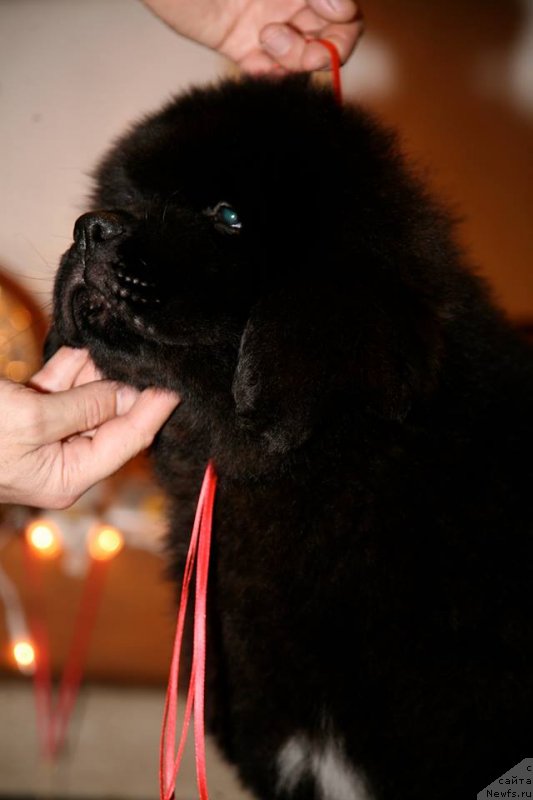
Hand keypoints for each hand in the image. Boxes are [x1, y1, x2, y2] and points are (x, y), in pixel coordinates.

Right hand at [0, 347, 178, 508]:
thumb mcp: (33, 421)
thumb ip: (85, 407)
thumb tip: (127, 395)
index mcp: (68, 478)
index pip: (127, 441)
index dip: (154, 410)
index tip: (178, 383)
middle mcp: (62, 462)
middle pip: (110, 420)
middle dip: (128, 385)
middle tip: (151, 355)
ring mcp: (43, 439)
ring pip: (85, 400)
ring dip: (99, 370)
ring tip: (122, 342)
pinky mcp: (24, 415)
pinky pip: (57, 390)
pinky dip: (71, 367)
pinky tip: (87, 344)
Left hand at [142, 0, 363, 72]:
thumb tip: (343, 8)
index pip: (345, 12)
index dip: (345, 22)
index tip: (330, 15)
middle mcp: (291, 5)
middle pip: (331, 40)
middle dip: (322, 49)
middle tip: (297, 46)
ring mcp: (268, 28)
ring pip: (303, 61)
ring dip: (292, 60)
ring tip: (264, 40)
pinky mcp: (242, 49)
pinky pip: (269, 75)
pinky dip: (269, 77)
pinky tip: (255, 64)